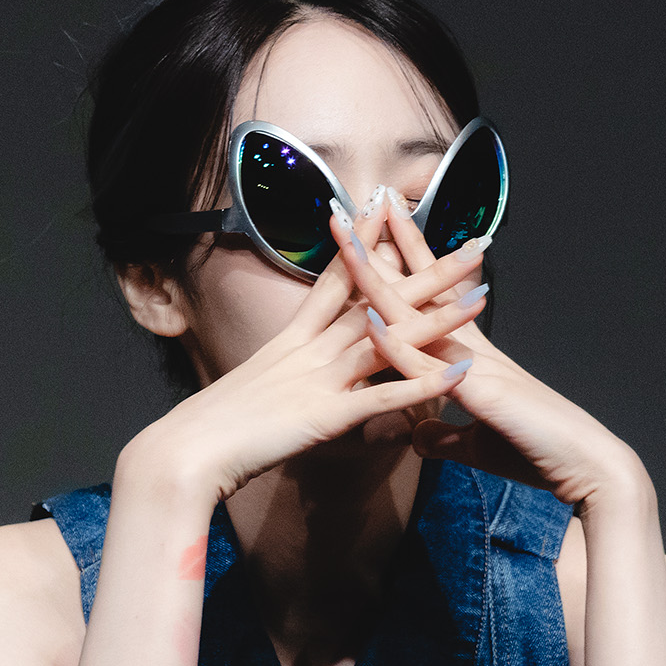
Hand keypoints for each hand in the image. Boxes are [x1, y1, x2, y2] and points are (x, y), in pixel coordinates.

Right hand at [120, 202, 487, 504]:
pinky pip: (383, 398)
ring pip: (389, 339)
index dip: (365, 244)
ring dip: (438, 318)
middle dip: (429, 269)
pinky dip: (422, 384)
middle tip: (475, 242)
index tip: (389, 209)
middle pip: (378, 299)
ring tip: (483, 296)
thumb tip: (293, 383)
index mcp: (290, 342)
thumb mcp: (253, 397)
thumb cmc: (209, 435)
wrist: (182, 456)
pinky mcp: (324, 418)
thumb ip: (280, 383)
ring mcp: (319, 380)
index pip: (336, 281)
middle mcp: (309, 351)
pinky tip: (459, 374)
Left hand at [332, 192, 646, 511]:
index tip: (378, 232)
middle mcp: (470, 346)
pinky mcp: (480, 392)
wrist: (584, 465)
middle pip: (420, 286)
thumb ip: (444, 433)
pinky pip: (429, 365)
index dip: (404, 264)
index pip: (429, 297)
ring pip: (416, 312)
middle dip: (388, 245)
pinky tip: (370, 322)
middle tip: (360, 203)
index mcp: (468, 353)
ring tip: (352, 239)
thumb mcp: (476, 442)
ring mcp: (474, 363)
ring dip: (380, 277)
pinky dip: (399, 345)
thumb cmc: (536, 450)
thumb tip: (416, 434)